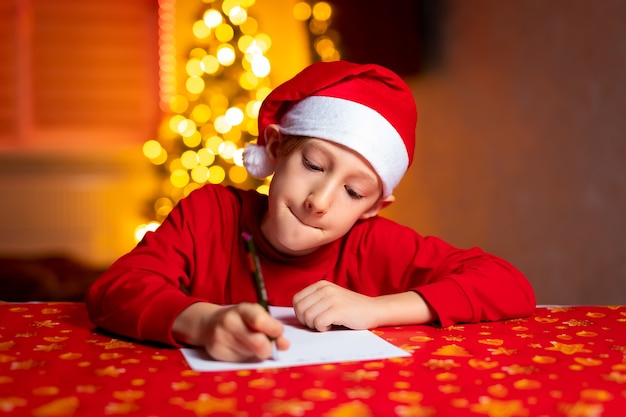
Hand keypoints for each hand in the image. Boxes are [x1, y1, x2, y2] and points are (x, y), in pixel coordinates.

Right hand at [173, 302, 289, 361]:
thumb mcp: (254, 315)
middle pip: (257, 342)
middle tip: (269, 346)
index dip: (273, 330)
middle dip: (268, 348)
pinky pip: (240, 360)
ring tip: (251, 344)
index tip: (279, 333)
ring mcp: (221, 336)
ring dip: (256, 353)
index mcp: (243, 309)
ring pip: (250, 354)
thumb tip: (285, 345)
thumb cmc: (239, 319)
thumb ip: (270, 328)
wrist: (208, 323)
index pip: (259, 321)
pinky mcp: (216, 351)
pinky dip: (245, 357)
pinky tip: (240, 349)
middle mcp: (229, 321)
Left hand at [293, 281, 379, 330]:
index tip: (312, 319)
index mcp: (320, 284)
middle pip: (300, 309)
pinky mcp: (338, 309)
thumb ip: (314, 301)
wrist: (374, 309)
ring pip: (308, 317)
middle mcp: (325, 288)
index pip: (296, 300)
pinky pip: (318, 323)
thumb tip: (296, 314)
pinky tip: (333, 325)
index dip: (300, 314)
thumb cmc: (350, 308)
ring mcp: (331, 298)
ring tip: (328, 323)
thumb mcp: (330, 298)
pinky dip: (323, 328)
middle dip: (306, 321)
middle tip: (319, 323)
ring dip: (315, 326)